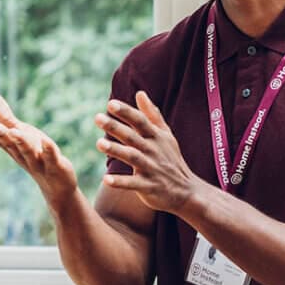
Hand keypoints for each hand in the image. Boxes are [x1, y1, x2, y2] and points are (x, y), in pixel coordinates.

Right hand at [0, 90, 77, 207]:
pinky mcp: (56, 165)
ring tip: (15, 132)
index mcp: (12, 147)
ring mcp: (38, 162)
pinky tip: (47, 141)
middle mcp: (22, 155)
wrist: (56, 185)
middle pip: (10, 144)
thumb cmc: (35, 155)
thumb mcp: (20, 133)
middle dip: (1, 134)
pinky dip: (49, 150)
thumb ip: (4, 116)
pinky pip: (52, 157)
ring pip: (28, 151)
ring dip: (21, 142)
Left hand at [96, 91, 199, 214]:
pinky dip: (121, 182)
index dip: (127, 112)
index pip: (141, 121)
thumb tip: (140, 93)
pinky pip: (133, 184)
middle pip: (133, 137)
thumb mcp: (166, 136)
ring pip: (132, 157)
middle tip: (98, 118)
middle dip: (116, 127)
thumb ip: (152, 115)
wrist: (186, 191)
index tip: (111, 104)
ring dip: (116, 150)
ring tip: (99, 143)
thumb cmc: (172, 160)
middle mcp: (154, 151)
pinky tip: (106, 180)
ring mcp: (152, 169)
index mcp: (156, 137)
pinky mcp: (149, 187)